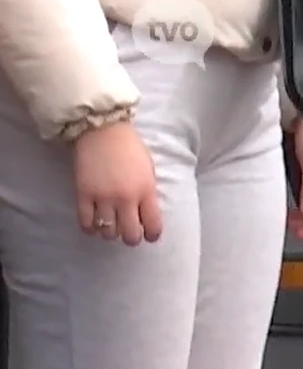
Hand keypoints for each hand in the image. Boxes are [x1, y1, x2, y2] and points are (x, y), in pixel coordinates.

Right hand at [72, 120, 161, 245]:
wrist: (102, 130)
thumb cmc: (129, 148)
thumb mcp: (148, 171)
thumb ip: (147, 193)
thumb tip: (145, 214)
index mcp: (146, 191)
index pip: (153, 226)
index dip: (151, 235)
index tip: (148, 234)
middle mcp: (126, 198)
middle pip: (130, 235)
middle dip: (131, 238)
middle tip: (128, 232)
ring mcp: (103, 197)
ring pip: (108, 232)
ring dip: (110, 233)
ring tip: (110, 226)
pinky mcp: (83, 193)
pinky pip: (86, 222)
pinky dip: (90, 228)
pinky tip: (93, 224)